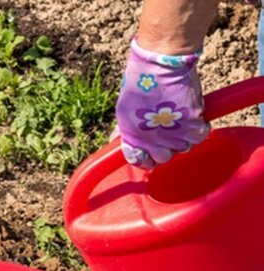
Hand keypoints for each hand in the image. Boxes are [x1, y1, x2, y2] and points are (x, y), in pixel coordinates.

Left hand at [115, 39, 210, 168]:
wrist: (159, 65)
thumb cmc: (140, 84)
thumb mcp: (124, 110)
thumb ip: (124, 129)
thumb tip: (115, 140)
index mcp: (134, 139)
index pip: (141, 162)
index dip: (146, 157)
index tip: (150, 148)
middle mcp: (153, 142)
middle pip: (164, 157)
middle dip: (166, 147)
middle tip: (168, 131)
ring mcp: (173, 136)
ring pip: (183, 148)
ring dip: (183, 137)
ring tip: (180, 120)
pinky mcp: (192, 126)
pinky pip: (199, 136)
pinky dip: (199, 129)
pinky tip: (195, 118)